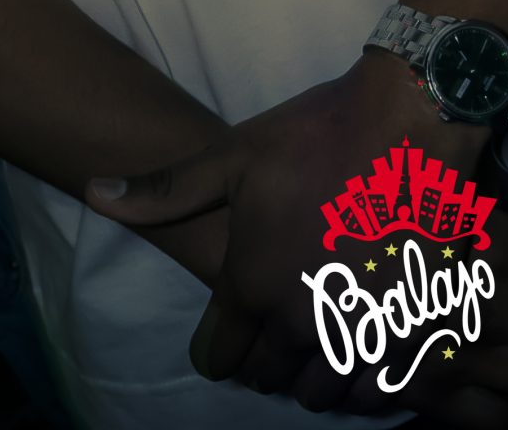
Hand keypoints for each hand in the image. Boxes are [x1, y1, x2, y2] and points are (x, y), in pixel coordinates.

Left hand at [91, 50, 475, 403]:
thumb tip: (94, 193)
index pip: (220, 358)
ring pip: (324, 390)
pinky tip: (367, 336)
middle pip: (270, 379)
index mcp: (254, 286)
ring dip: (317, 370)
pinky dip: (367, 374)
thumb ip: (165, 191)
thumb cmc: (318, 133)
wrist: (411, 117)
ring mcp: (362, 332)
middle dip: (268, 356)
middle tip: (279, 318)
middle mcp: (303, 323)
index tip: (234, 322)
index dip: (222, 342)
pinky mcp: (413, 329)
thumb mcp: (235, 155)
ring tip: (323, 328)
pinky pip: (377, 386)